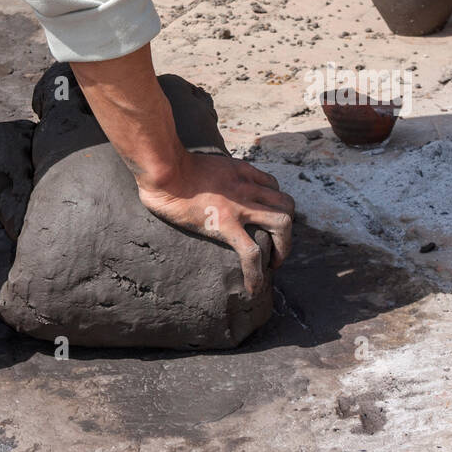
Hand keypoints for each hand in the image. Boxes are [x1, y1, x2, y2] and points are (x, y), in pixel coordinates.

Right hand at [135, 151, 294, 296]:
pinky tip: (252, 288)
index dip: (274, 204)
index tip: (266, 219)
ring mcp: (239, 206)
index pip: (273, 185)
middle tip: (276, 246)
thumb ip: (211, 174)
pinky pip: (250, 253)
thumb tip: (200, 183)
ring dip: (284, 247)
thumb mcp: (202, 162)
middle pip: (286, 204)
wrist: (164, 169)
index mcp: (241, 172)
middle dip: (288, 228)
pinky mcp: (225, 224)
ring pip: (282, 223)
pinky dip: (256, 274)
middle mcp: (246, 187)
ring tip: (273, 265)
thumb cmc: (170, 165)